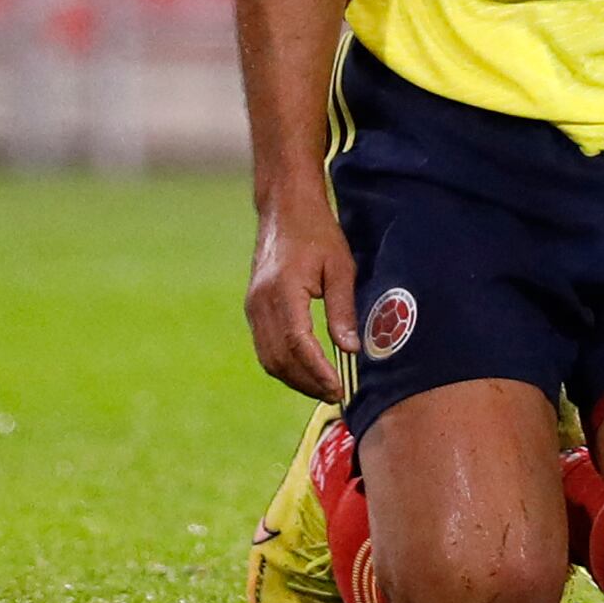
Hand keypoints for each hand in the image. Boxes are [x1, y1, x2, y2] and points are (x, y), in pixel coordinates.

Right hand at [246, 188, 359, 401]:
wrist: (284, 207)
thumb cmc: (317, 232)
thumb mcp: (340, 267)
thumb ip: (343, 309)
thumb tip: (350, 349)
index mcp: (284, 290)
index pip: (298, 344)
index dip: (318, 372)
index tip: (339, 388)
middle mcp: (261, 302)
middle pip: (280, 358)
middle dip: (307, 383)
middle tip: (336, 394)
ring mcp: (253, 306)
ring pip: (268, 358)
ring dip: (294, 379)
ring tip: (323, 388)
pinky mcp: (253, 307)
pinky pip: (264, 347)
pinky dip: (284, 365)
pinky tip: (306, 370)